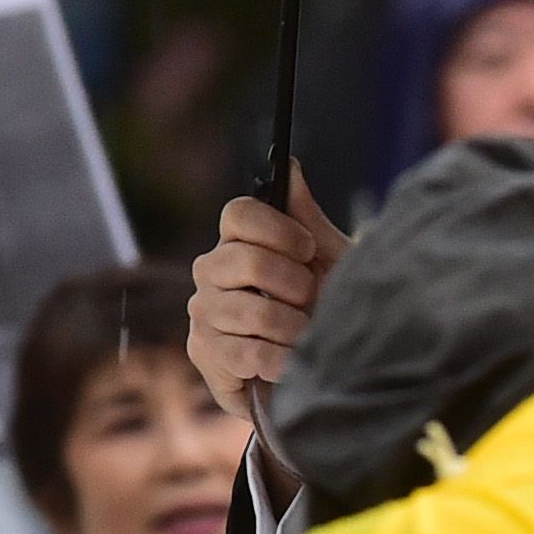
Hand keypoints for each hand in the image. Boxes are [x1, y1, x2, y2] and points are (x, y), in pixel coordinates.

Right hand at [186, 163, 346, 415]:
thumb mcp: (330, 261)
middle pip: (241, 259)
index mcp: (239, 242)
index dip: (276, 229)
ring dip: (290, 326)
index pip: (238, 213)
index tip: (307, 249)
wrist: (322, 368)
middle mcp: (211, 272)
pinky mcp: (204, 355)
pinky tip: (291, 363)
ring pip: (246, 310)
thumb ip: (307, 218)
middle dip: (290, 282)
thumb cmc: (326, 309)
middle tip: (311, 298)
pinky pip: (242, 353)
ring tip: (306, 335)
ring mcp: (203, 313)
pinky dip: (278, 360)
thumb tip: (289, 165)